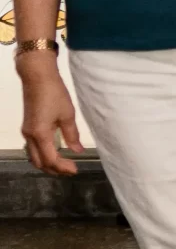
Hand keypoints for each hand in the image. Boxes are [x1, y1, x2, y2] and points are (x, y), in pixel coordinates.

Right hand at [17, 56, 87, 174]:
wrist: (37, 78)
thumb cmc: (54, 94)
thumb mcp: (67, 115)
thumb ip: (72, 135)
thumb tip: (77, 151)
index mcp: (40, 134)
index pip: (50, 159)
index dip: (62, 168)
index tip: (75, 170)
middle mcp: (29, 136)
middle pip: (39, 162)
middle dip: (54, 169)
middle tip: (71, 170)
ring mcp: (26, 131)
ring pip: (34, 156)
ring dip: (47, 163)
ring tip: (64, 164)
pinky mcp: (27, 127)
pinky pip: (33, 148)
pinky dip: (43, 155)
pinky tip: (54, 153)